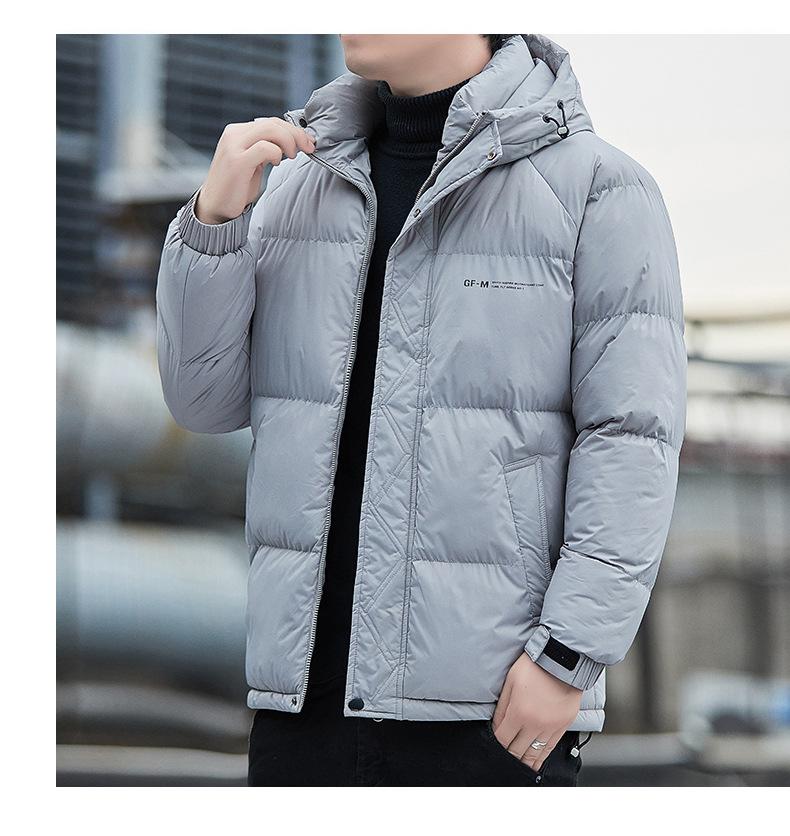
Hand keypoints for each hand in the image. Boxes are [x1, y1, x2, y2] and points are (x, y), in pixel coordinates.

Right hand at [194, 117, 314, 223]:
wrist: (215, 207)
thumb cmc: (236, 187)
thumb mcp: (253, 162)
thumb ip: (266, 149)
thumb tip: (291, 142)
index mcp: (238, 132)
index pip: (271, 122)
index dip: (293, 130)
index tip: (307, 142)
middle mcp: (234, 134)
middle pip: (273, 123)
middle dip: (296, 134)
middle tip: (309, 148)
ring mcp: (234, 146)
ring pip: (271, 130)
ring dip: (289, 141)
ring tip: (292, 156)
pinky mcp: (237, 161)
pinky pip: (265, 148)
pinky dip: (276, 153)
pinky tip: (276, 163)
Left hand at [492, 652, 581, 771]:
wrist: (562, 660)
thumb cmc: (535, 666)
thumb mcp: (511, 682)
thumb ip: (503, 706)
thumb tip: (497, 725)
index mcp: (519, 712)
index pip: (503, 739)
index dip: (496, 744)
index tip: (493, 746)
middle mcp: (535, 723)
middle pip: (518, 750)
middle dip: (509, 756)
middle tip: (503, 761)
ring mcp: (551, 726)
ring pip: (535, 753)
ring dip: (525, 762)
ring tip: (519, 767)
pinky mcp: (563, 725)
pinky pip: (551, 747)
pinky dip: (542, 756)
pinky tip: (536, 761)